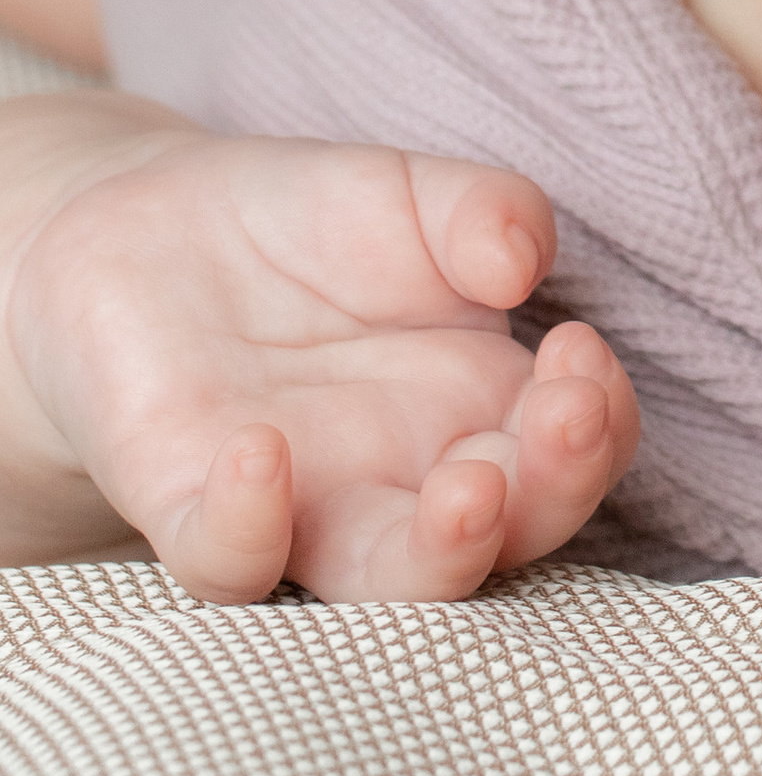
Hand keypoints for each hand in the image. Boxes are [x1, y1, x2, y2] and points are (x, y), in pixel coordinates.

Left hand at [6, 133, 637, 603]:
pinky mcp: (191, 506)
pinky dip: (247, 529)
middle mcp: (409, 475)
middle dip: (559, 487)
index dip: (602, 420)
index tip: (579, 345)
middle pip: (516, 532)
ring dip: (448, 554)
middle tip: (566, 413)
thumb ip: (488, 210)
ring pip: (390, 582)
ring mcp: (306, 505)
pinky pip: (226, 561)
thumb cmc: (305, 224)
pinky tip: (260, 450)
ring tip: (470, 493)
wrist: (144, 229)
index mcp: (481, 405)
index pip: (577, 450)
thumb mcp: (415, 193)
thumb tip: (523, 266)